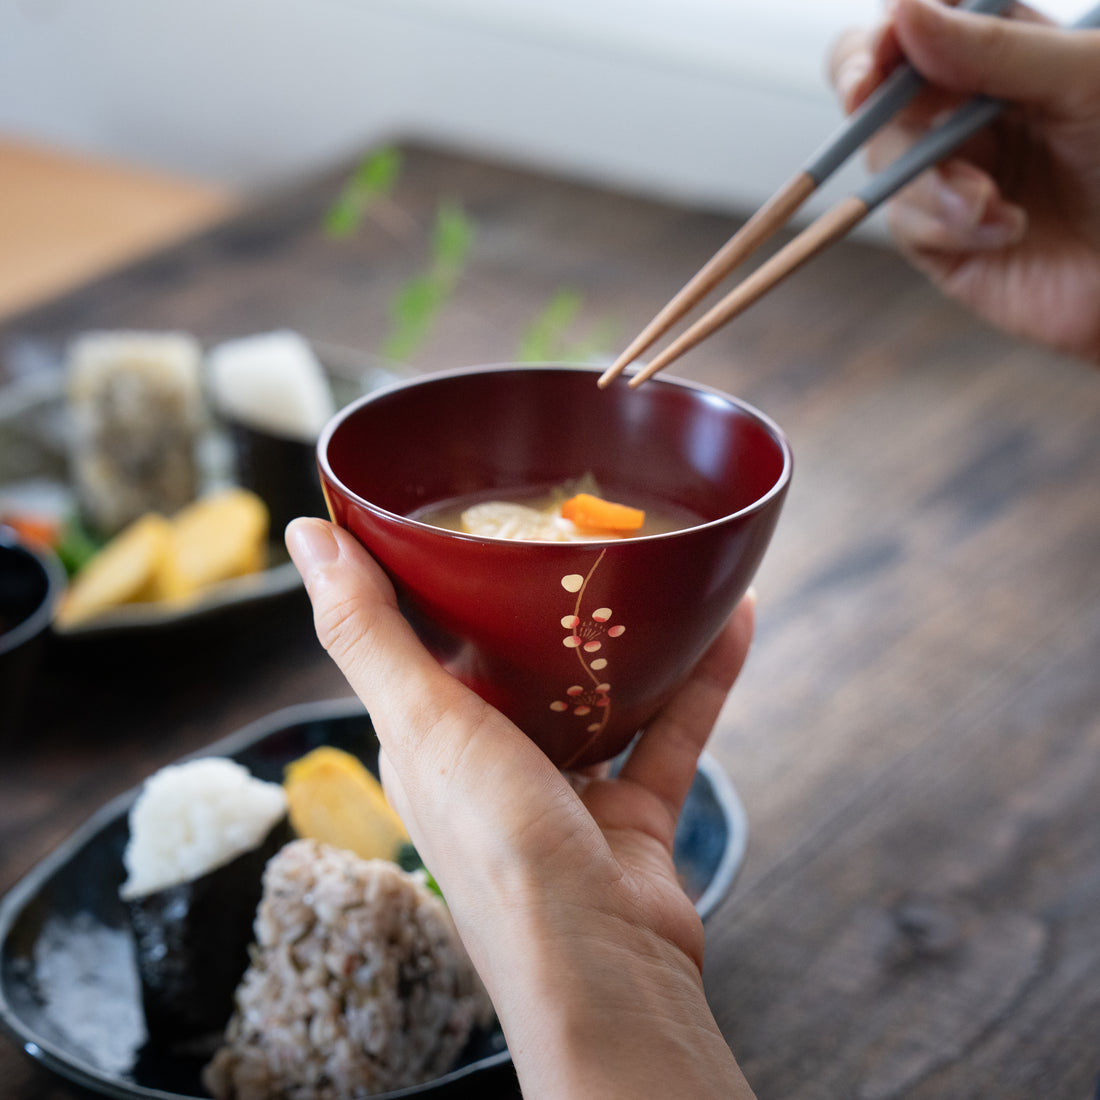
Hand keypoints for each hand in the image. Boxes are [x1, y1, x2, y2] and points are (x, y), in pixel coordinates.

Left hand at [286, 517, 756, 1099]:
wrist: (606, 969)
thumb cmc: (500, 853)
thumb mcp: (424, 722)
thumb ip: (369, 632)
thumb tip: (305, 534)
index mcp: (429, 746)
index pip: (422, 651)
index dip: (435, 588)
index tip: (466, 519)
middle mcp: (492, 768)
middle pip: (518, 669)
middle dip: (546, 608)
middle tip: (577, 533)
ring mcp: (566, 795)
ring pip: (601, 695)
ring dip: (633, 639)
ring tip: (664, 568)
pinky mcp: (632, 816)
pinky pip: (671, 730)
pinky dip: (701, 680)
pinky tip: (735, 621)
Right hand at [829, 0, 1099, 363]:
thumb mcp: (1085, 81)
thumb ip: (995, 48)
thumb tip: (904, 11)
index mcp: (1006, 56)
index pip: (923, 24)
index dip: (891, 28)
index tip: (888, 35)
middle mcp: (969, 114)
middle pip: (879, 87)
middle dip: (865, 86)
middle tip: (863, 91)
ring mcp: (952, 177)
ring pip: (886, 159)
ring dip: (929, 179)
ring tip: (990, 203)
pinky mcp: (942, 243)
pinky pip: (906, 222)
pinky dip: (950, 225)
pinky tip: (1005, 229)